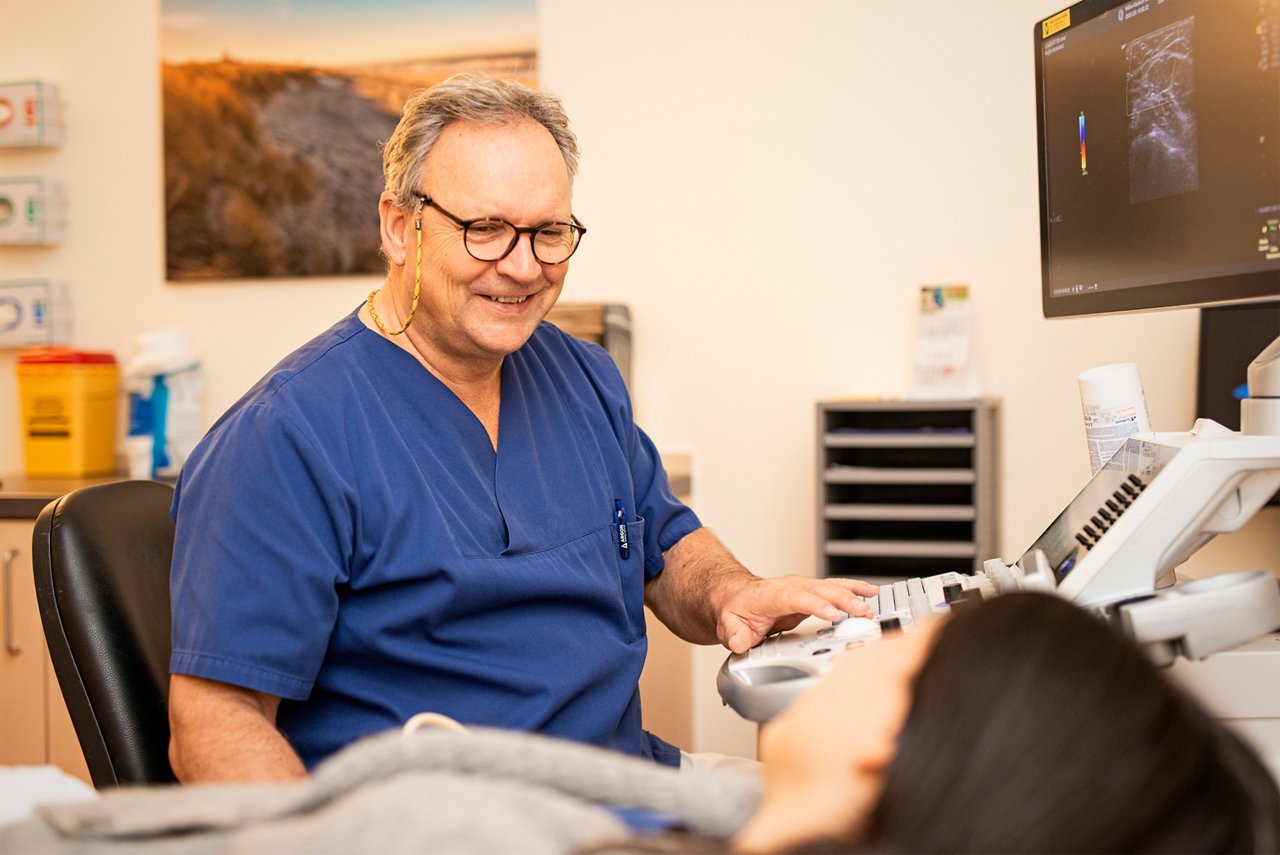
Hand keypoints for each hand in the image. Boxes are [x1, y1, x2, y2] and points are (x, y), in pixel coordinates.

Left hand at [717, 576, 879, 653]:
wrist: (736, 595)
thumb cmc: (735, 609)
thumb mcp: (727, 624)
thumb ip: (734, 634)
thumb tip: (740, 641)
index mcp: (772, 595)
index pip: (797, 598)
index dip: (816, 605)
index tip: (833, 614)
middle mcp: (791, 587)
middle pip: (820, 590)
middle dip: (843, 600)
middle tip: (863, 612)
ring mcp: (802, 589)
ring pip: (831, 586)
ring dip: (853, 592)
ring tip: (874, 598)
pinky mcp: (811, 594)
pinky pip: (835, 589)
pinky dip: (853, 589)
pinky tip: (870, 592)